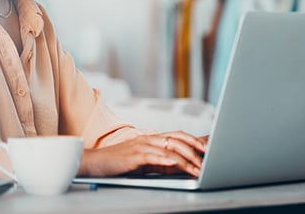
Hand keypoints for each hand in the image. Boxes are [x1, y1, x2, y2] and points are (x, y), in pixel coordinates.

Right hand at [78, 131, 207, 177]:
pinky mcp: (135, 156)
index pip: (176, 135)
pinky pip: (154, 156)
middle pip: (176, 139)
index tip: (207, 148)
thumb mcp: (144, 161)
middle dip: (194, 148)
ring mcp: (141, 145)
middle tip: (207, 158)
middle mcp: (148, 138)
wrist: (97, 162)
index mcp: (152, 138)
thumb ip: (161, 160)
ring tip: (197, 169)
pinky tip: (176, 165)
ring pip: (169, 148)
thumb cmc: (120, 162)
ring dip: (186, 159)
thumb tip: (180, 165)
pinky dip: (167, 160)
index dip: (193, 139)